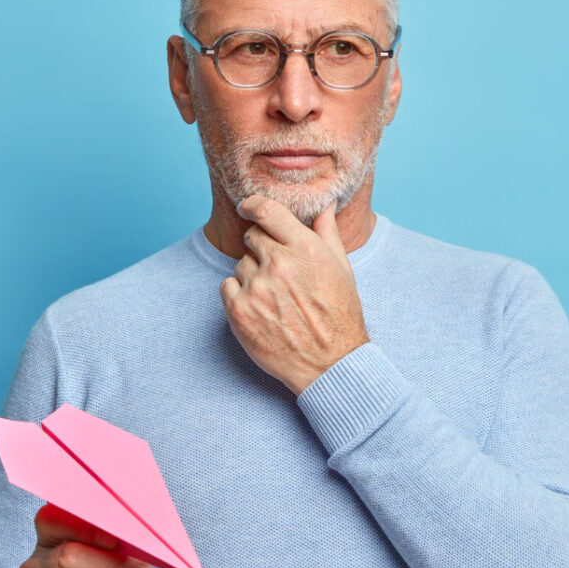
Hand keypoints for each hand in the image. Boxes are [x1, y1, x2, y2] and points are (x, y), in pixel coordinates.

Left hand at [219, 195, 370, 393]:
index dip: (252, 204)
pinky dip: (239, 294)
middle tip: (279, 271)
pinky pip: (227, 286)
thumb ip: (327, 233)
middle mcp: (279, 264)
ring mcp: (257, 288)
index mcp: (305, 249)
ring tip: (275, 297)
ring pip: (241, 263)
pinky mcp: (239, 311)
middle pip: (252, 236)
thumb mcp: (341, 269)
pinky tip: (261, 308)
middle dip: (262, 247)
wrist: (329, 363)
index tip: (246, 207)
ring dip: (253, 274)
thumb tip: (324, 205)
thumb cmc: (339, 315)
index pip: (266, 211)